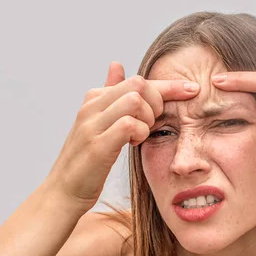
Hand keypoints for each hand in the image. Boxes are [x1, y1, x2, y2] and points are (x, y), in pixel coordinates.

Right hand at [45, 61, 199, 210]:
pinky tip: (133, 144)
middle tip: (153, 124)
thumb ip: (111, 96)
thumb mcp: (99, 123)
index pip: (137, 80)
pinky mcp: (97, 146)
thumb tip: (117, 64)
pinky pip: (129, 124)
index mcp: (94, 98)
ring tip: (140, 135)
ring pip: (135, 101)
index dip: (168, 85)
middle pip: (138, 84)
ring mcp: (92, 125)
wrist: (63, 192)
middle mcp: (91, 107)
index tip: (192, 91)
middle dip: (157, 102)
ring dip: (148, 119)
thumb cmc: (87, 160)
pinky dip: (140, 133)